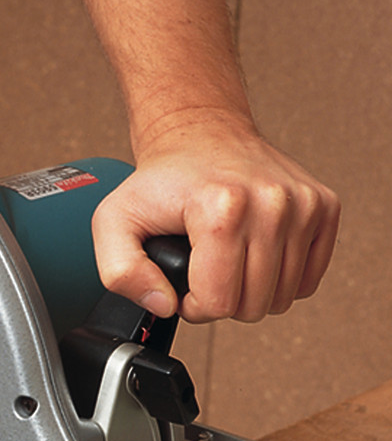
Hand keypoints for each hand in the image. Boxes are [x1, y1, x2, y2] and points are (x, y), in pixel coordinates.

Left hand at [91, 110, 340, 322]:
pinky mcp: (324, 206)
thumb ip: (121, 273)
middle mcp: (271, 203)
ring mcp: (304, 204)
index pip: (218, 303)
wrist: (199, 135)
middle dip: (221, 298)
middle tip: (202, 268)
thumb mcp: (114, 222)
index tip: (181, 280)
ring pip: (283, 297)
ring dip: (250, 289)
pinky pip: (308, 280)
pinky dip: (278, 277)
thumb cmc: (161, 181)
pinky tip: (253, 252)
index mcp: (222, 208)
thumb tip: (163, 305)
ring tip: (225, 258)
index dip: (192, 305)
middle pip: (253, 305)